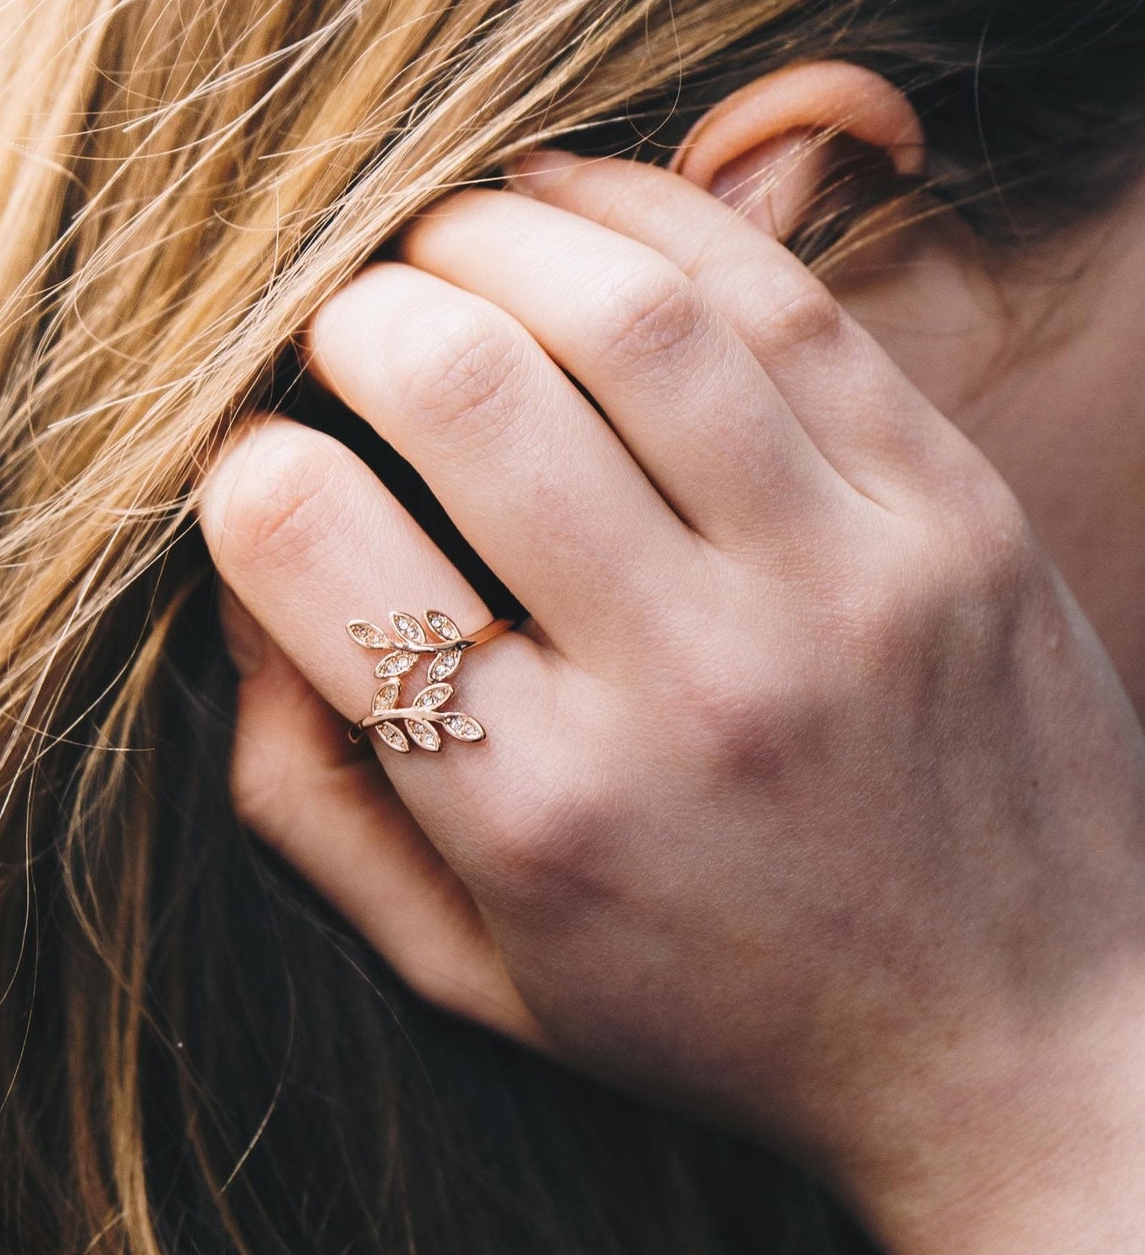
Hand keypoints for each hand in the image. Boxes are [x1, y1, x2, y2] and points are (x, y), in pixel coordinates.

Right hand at [198, 152, 1144, 1254]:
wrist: (1016, 1042)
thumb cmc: (716, 1011)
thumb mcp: (472, 973)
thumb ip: (312, 806)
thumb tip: (239, 602)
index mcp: (536, 809)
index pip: (305, 540)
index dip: (243, 469)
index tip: (264, 469)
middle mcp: (685, 683)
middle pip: (462, 385)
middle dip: (357, 316)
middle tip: (349, 332)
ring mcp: (839, 582)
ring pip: (628, 309)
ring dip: (492, 233)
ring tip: (447, 246)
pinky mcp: (951, 512)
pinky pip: (786, 301)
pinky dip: (651, 214)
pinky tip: (578, 211)